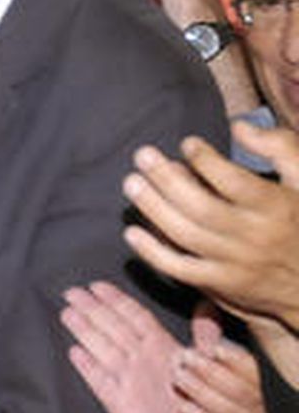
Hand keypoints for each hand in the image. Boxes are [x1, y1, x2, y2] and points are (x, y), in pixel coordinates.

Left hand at [61, 281, 197, 412]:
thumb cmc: (187, 396)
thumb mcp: (196, 361)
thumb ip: (192, 333)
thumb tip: (203, 303)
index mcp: (164, 347)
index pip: (136, 315)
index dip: (115, 299)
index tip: (96, 286)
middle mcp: (145, 359)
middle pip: (114, 327)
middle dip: (92, 308)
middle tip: (70, 292)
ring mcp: (131, 380)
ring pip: (103, 348)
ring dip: (84, 330)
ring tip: (67, 314)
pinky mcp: (120, 402)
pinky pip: (100, 381)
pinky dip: (87, 366)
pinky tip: (74, 353)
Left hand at [124, 124, 298, 327]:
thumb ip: (279, 147)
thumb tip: (238, 127)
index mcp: (277, 208)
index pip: (235, 183)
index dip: (206, 161)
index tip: (187, 143)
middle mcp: (256, 237)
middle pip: (202, 208)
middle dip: (166, 179)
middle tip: (142, 155)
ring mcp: (237, 264)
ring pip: (187, 235)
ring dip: (154, 209)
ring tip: (131, 183)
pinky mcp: (223, 285)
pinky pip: (181, 269)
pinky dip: (153, 252)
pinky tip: (132, 232)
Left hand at [176, 304, 270, 412]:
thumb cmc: (226, 377)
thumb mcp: (221, 354)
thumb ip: (212, 333)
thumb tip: (203, 302)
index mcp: (261, 376)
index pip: (251, 369)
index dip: (232, 359)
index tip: (212, 349)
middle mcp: (261, 401)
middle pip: (237, 389)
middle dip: (208, 373)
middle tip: (182, 359)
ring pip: (229, 411)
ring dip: (200, 393)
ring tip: (179, 378)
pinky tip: (184, 408)